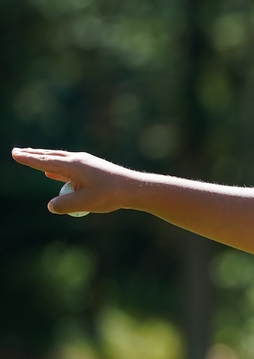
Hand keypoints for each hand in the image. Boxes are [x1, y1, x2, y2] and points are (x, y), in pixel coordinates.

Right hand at [11, 148, 136, 214]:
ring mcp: (86, 163)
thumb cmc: (110, 195)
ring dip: (45, 160)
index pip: (45, 162)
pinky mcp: (93, 169)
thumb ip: (64, 205)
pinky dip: (58, 169)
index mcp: (72, 166)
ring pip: (60, 160)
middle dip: (34, 155)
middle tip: (19, 152)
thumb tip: (51, 206)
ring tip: (33, 159)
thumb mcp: (84, 203)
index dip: (29, 160)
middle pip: (51, 156)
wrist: (134, 188)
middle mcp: (78, 160)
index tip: (15, 154)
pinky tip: (52, 173)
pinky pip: (70, 168)